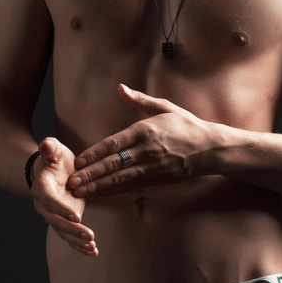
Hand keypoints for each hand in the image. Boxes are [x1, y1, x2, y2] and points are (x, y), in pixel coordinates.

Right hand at [32, 137, 97, 256]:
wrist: (52, 170)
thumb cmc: (54, 158)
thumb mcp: (53, 149)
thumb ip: (49, 147)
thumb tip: (44, 145)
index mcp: (42, 187)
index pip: (49, 200)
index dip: (61, 208)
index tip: (77, 215)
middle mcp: (44, 205)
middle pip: (55, 221)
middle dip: (72, 229)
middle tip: (90, 235)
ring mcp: (53, 214)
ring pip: (63, 232)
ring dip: (77, 241)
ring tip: (93, 247)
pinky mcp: (63, 220)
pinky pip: (69, 236)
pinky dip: (80, 245)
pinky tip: (93, 251)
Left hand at [67, 84, 213, 197]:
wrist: (210, 148)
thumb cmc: (186, 125)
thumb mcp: (164, 107)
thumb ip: (140, 100)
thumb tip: (120, 88)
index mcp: (145, 130)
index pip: (113, 144)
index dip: (94, 153)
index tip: (78, 160)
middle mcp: (146, 150)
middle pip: (113, 164)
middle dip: (90, 173)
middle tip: (71, 181)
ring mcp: (152, 167)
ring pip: (120, 178)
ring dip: (98, 186)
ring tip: (79, 191)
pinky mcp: (157, 179)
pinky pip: (131, 186)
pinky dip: (113, 191)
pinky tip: (99, 194)